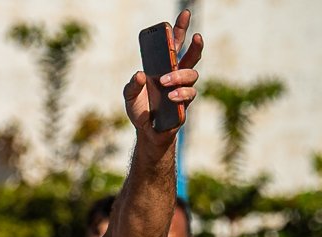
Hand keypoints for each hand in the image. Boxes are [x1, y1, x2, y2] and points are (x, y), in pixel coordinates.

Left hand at [124, 9, 201, 139]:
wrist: (146, 131)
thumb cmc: (140, 109)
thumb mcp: (130, 96)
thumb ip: (132, 85)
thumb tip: (140, 75)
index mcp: (164, 68)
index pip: (175, 45)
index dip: (180, 29)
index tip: (185, 14)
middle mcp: (177, 76)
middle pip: (191, 56)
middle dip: (195, 44)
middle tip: (197, 36)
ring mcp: (183, 89)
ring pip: (192, 75)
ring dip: (179, 76)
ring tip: (165, 81)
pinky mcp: (185, 104)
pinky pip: (189, 94)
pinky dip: (180, 94)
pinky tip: (170, 96)